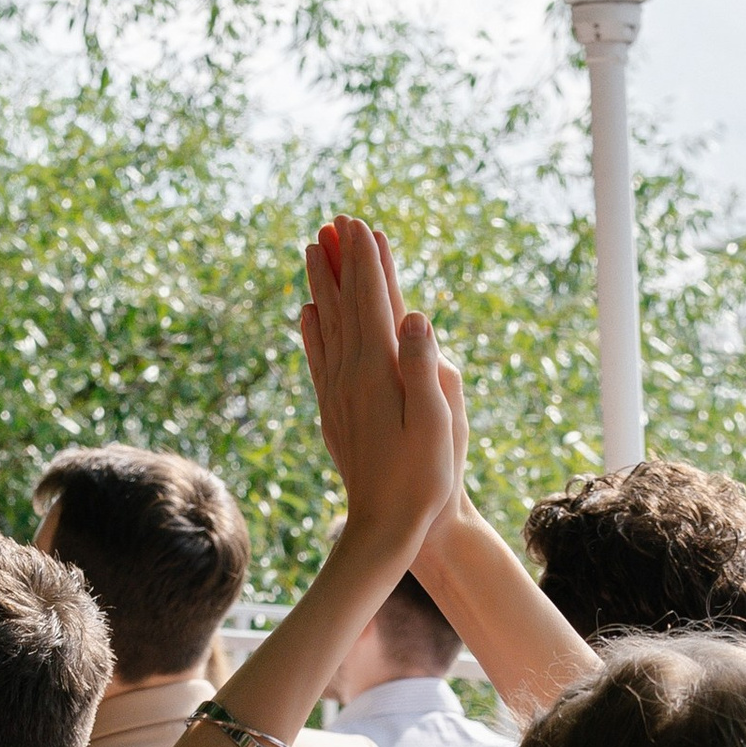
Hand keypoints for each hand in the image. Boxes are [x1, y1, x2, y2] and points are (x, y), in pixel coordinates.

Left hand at [297, 218, 458, 564]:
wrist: (385, 526)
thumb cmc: (424, 478)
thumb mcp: (438, 423)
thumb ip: (424, 366)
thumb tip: (415, 315)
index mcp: (379, 371)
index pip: (372, 301)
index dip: (367, 260)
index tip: (361, 223)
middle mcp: (351, 375)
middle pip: (343, 304)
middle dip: (340, 260)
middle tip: (333, 221)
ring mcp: (337, 393)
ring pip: (324, 325)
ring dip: (320, 285)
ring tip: (313, 250)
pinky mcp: (333, 411)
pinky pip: (318, 358)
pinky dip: (312, 328)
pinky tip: (307, 315)